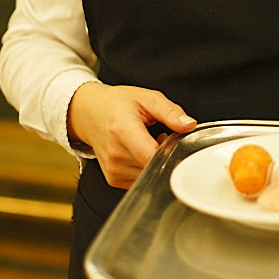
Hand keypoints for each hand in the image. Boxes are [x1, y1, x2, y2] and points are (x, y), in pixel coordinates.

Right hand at [67, 82, 196, 188]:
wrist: (90, 113)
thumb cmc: (117, 104)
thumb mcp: (146, 98)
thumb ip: (169, 111)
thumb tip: (189, 125)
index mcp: (123, 130)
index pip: (151, 155)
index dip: (170, 154)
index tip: (179, 147)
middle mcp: (115, 154)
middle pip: (153, 166)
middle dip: (166, 155)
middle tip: (164, 137)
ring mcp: (113, 169)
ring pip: (149, 176)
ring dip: (157, 162)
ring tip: (152, 142)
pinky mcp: (113, 179)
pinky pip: (140, 180)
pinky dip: (147, 168)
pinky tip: (143, 153)